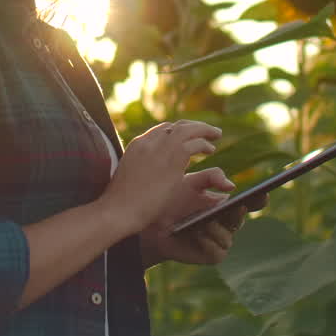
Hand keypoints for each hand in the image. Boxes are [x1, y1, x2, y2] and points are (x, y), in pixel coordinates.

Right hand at [97, 120, 222, 235]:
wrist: (120, 209)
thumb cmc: (122, 204)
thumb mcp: (130, 179)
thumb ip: (140, 170)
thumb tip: (147, 177)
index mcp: (137, 145)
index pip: (161, 130)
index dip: (177, 132)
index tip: (188, 137)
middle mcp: (149, 141)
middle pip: (176, 126)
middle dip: (194, 126)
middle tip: (208, 131)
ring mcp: (161, 147)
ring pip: (189, 129)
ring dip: (204, 131)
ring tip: (216, 135)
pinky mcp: (174, 157)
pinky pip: (195, 144)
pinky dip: (205, 144)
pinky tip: (211, 150)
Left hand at [141, 179, 268, 266]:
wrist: (154, 224)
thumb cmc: (174, 200)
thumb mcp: (191, 182)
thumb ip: (211, 176)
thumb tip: (231, 186)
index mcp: (228, 204)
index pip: (252, 202)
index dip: (260, 198)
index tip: (263, 192)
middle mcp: (228, 223)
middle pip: (240, 218)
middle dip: (237, 213)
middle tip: (235, 206)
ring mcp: (221, 240)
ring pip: (227, 237)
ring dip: (216, 229)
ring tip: (203, 222)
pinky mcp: (211, 255)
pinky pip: (217, 252)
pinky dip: (208, 243)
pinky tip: (198, 235)